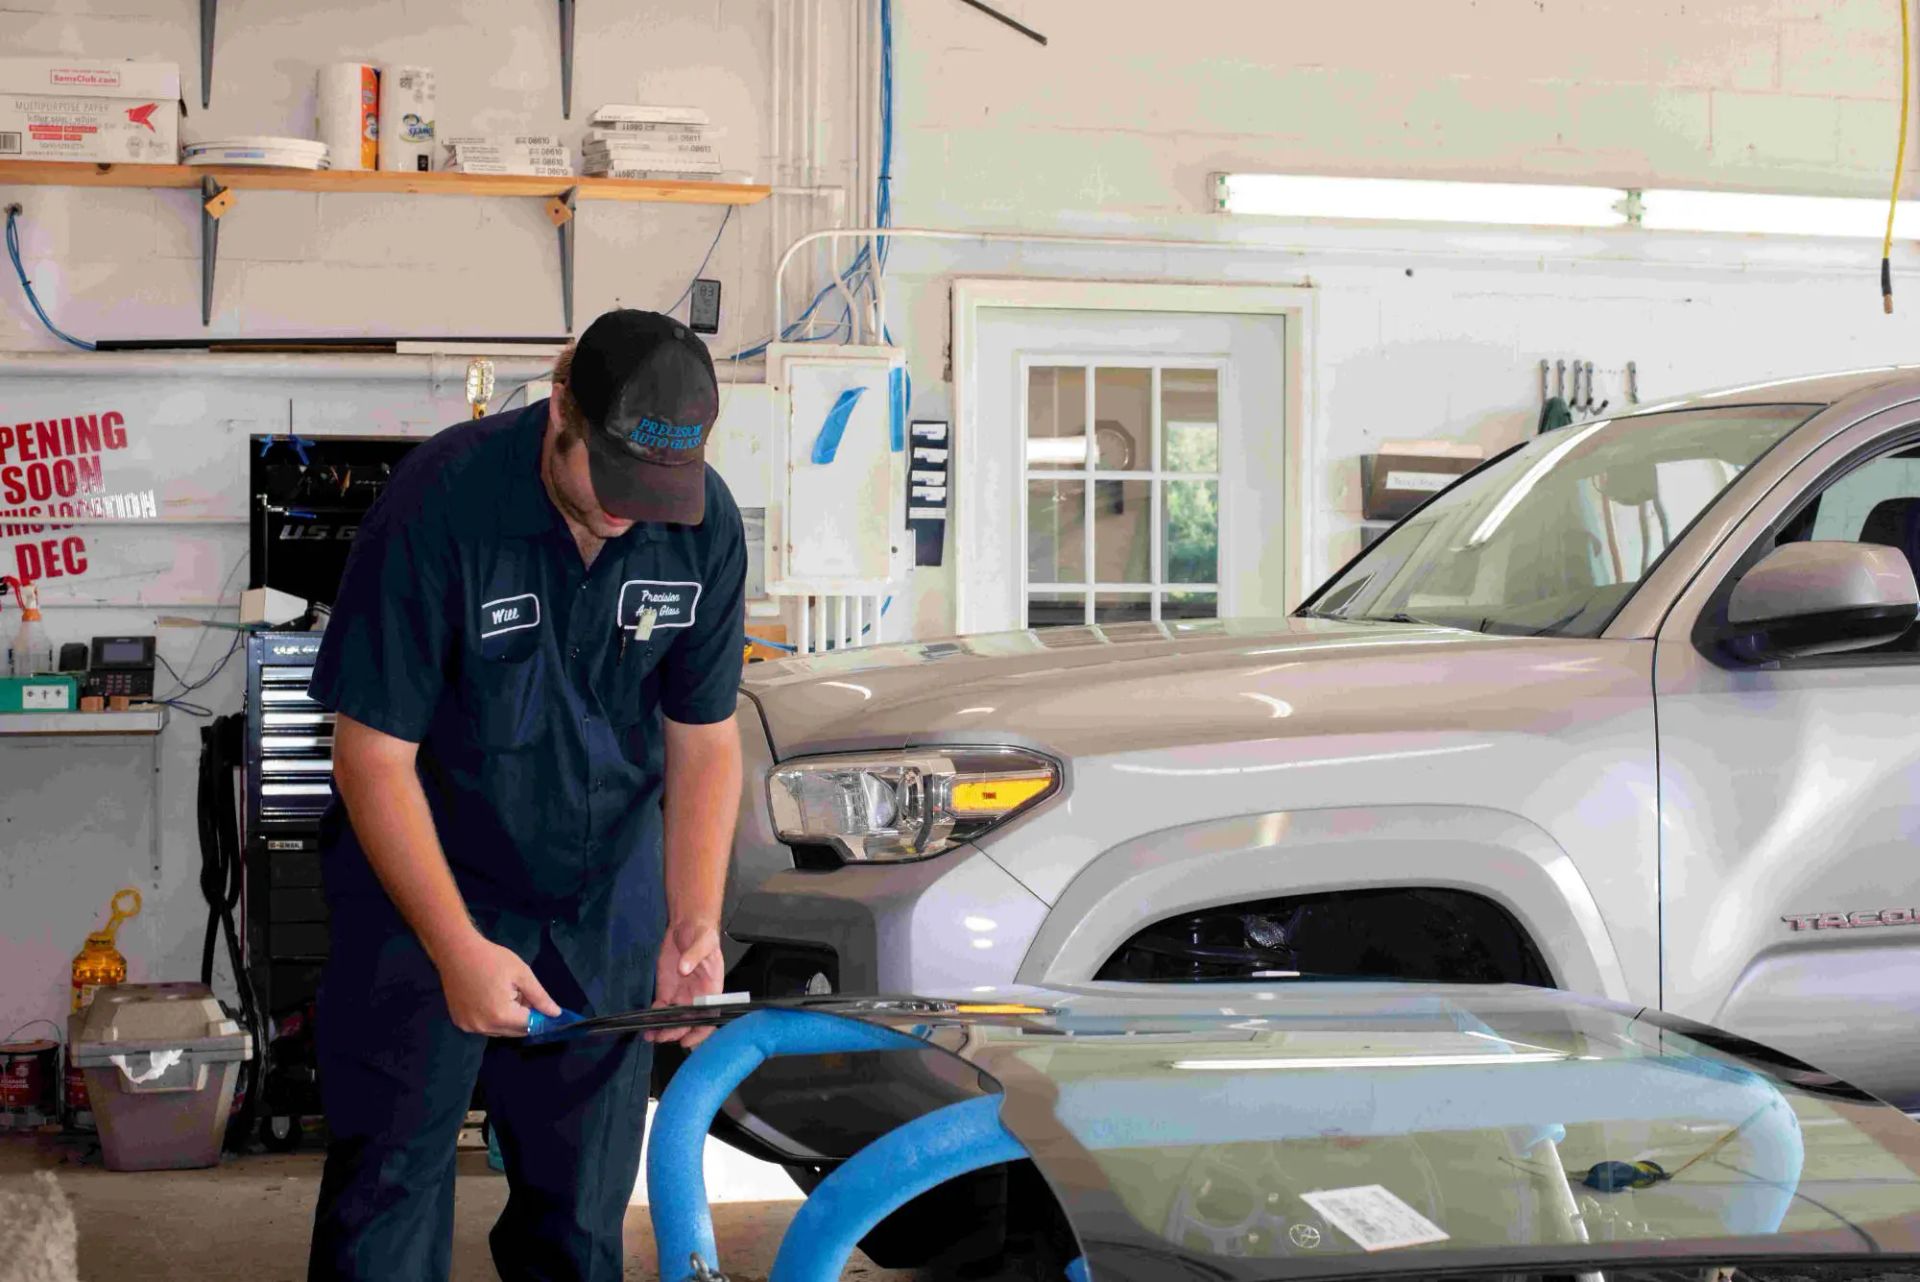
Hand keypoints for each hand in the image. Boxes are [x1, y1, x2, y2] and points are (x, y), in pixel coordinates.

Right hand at [435, 932, 560, 1036]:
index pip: (529, 1026)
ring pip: (499, 1030)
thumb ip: (540, 997)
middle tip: (520, 993)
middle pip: (514, 1031)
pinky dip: (492, 1018)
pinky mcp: (460, 1023)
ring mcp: (469, 1027)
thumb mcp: (522, 974)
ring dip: (508, 1019)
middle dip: (523, 1017)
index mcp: (501, 1015)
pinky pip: (484, 1027)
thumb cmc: (492, 959)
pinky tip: (489, 998)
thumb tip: (556, 1014)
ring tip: (504, 993)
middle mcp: (484, 1027)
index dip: (539, 1015)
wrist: (456, 951)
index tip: (541, 1004)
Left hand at [649, 920, 724, 1046]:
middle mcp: (697, 998)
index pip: (709, 1017)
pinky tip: (646, 1022)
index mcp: (711, 990)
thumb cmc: (702, 934)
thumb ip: (694, 955)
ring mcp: (681, 996)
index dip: (699, 1032)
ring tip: (650, 1036)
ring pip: (674, 1020)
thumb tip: (685, 968)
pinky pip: (661, 1009)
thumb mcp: (703, 942)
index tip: (686, 1040)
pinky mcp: (667, 991)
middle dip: (675, 1032)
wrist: (686, 926)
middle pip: (688, 1022)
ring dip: (663, 1030)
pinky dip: (654, 1018)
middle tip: (661, 1037)